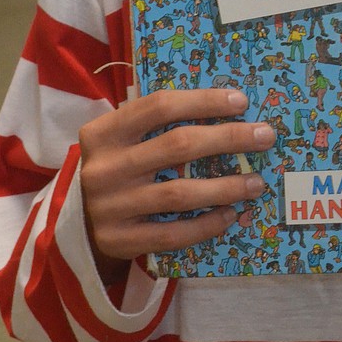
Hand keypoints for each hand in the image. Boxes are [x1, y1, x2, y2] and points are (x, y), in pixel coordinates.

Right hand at [79, 88, 274, 282]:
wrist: (77, 222)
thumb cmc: (117, 167)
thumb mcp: (123, 139)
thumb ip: (158, 124)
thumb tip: (228, 109)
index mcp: (104, 132)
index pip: (160, 106)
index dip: (203, 101)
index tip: (241, 101)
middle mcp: (103, 168)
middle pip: (178, 145)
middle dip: (228, 138)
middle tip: (264, 136)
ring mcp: (109, 207)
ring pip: (179, 193)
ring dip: (225, 186)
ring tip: (256, 182)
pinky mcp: (119, 241)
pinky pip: (172, 234)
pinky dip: (206, 224)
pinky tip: (231, 214)